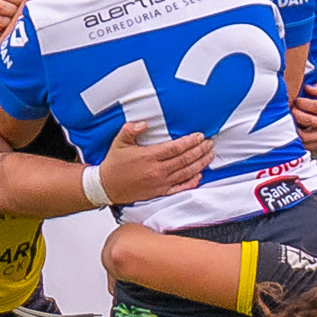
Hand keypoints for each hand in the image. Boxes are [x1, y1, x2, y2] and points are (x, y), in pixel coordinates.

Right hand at [99, 122, 214, 202]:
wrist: (106, 187)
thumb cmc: (114, 165)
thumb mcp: (119, 143)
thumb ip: (130, 130)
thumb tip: (143, 123)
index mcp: (149, 156)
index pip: (175, 148)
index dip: (190, 142)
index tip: (200, 136)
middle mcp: (157, 170)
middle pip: (185, 159)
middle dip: (200, 150)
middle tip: (210, 143)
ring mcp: (160, 183)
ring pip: (186, 173)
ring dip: (200, 163)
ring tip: (210, 155)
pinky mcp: (159, 193)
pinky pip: (180, 188)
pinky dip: (191, 182)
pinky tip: (199, 175)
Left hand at [292, 83, 316, 157]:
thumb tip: (307, 87)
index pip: (315, 105)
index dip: (301, 102)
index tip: (297, 100)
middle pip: (307, 119)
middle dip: (295, 113)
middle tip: (292, 109)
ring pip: (303, 134)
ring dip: (293, 126)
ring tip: (291, 120)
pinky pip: (302, 143)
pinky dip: (295, 137)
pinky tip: (294, 130)